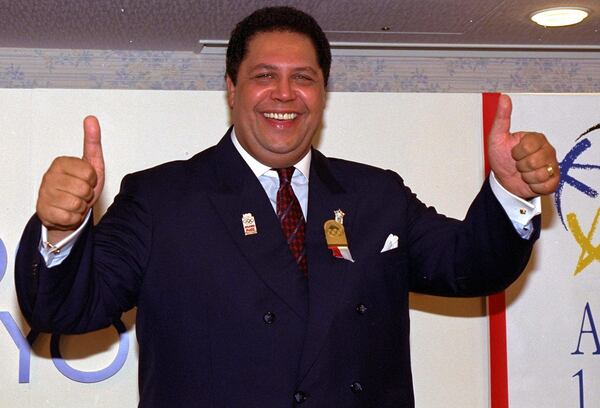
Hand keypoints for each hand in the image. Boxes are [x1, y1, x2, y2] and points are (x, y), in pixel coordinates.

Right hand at [36, 116, 104, 241]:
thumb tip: (91, 119)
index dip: (93, 180)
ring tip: (75, 202)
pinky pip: (70, 217)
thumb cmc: (81, 186)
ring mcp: (44, 194)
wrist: (68, 210)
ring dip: (81, 207)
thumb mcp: (91, 164)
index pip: (90, 173)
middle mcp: (49, 176)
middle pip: (84, 189)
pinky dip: (74, 217)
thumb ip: (92, 142)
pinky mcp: (44, 211)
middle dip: (87, 195)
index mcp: (61, 163)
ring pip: (77, 204)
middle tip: (81, 193)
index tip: (87, 180)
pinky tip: (68, 212)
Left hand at [487, 94, 559, 199]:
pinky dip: (533, 186)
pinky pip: (545, 185)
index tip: (513, 153)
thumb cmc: (502, 157)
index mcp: (536, 139)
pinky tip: (531, 181)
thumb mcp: (497, 137)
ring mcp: (552, 165)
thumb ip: (502, 118)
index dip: (516, 153)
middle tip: (518, 165)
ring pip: (539, 175)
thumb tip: (504, 97)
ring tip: (524, 173)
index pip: (527, 147)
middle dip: (520, 166)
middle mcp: (548, 150)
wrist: (504, 180)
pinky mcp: (554, 180)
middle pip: (533, 162)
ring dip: (526, 177)